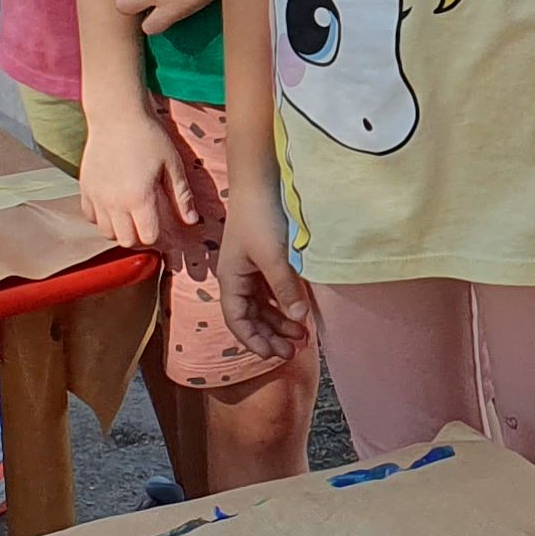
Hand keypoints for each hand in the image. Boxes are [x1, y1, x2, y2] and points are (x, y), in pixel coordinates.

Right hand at [77, 101, 201, 255]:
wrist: (116, 115)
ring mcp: (97, 196)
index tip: (162, 226)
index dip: (158, 236)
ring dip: (119, 229)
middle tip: (147, 223)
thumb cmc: (148, 136)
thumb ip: (181, 195)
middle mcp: (115, 203)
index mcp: (139, 198)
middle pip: (125, 241)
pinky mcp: (85, 188)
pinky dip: (101, 217)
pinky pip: (90, 216)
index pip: (148, 237)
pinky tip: (112, 205)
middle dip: (139, 237)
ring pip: (106, 232)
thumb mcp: (172, 164)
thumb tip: (192, 221)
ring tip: (130, 215)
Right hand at [215, 203, 311, 367]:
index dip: (254, 341)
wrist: (261, 180)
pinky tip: (301, 312)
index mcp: (231, 279)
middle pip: (251, 317)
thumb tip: (299, 319)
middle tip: (294, 351)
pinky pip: (273, 291)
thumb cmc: (261, 217)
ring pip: (264, 306)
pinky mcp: (266, 259)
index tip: (274, 355)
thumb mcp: (274, 256)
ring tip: (303, 336)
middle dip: (271, 336)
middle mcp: (239, 277)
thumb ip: (285, 289)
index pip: (237, 321)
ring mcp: (252, 269)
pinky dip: (285, 304)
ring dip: (281, 322)